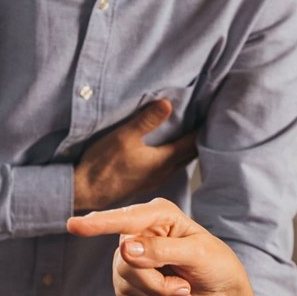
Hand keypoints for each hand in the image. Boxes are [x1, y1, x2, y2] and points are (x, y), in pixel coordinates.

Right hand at [67, 198, 258, 295]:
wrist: (220, 295)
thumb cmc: (216, 265)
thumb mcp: (198, 254)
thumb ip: (162, 250)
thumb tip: (125, 249)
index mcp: (158, 214)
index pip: (125, 219)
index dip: (98, 223)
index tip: (73, 226)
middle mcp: (139, 231)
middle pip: (126, 262)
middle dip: (157, 284)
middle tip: (185, 287)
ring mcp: (131, 255)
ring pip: (125, 282)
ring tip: (183, 293)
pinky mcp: (128, 279)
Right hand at [72, 100, 198, 210]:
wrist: (85, 192)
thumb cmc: (103, 164)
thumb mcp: (124, 136)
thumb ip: (146, 120)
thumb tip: (168, 103)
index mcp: (163, 160)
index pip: (191, 143)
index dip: (202, 130)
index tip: (211, 118)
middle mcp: (163, 172)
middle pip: (189, 155)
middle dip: (199, 140)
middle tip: (207, 125)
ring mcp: (155, 180)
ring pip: (179, 163)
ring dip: (187, 150)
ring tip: (192, 136)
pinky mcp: (145, 183)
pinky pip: (168, 168)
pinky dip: (175, 157)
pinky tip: (169, 153)